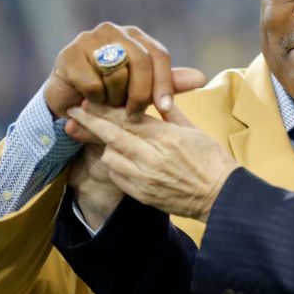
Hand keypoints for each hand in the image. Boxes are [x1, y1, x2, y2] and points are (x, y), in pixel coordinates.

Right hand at [44, 23, 205, 139]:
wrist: (68, 104)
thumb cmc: (110, 95)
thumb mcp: (142, 91)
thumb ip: (168, 84)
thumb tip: (201, 77)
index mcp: (135, 37)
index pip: (159, 55)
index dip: (165, 83)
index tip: (166, 108)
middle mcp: (113, 31)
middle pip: (141, 62)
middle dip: (141, 93)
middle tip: (134, 113)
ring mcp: (88, 39)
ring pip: (116, 74)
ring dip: (114, 98)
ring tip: (106, 103)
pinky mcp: (68, 55)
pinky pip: (93, 83)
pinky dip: (94, 100)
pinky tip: (86, 100)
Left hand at [66, 102, 237, 220]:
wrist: (222, 196)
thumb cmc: (213, 161)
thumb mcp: (195, 131)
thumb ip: (172, 114)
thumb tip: (159, 97)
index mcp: (166, 137)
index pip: (126, 119)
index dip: (102, 109)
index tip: (85, 100)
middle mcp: (152, 157)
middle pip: (111, 136)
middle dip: (89, 123)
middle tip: (71, 113)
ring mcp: (145, 178)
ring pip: (110, 157)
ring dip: (107, 147)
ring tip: (106, 141)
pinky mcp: (143, 195)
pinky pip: (118, 177)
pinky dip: (116, 167)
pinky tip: (120, 160)